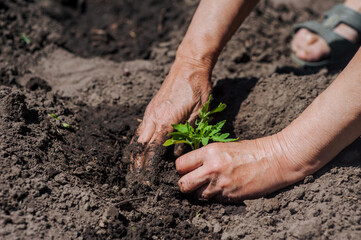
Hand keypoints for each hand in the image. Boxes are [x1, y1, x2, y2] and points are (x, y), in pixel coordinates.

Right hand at [131, 56, 211, 168]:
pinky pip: (141, 128)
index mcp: (166, 121)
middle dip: (137, 164)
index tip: (147, 179)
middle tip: (137, 179)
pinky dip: (139, 141)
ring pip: (138, 137)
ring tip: (134, 168)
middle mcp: (154, 117)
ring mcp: (151, 112)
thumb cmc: (198, 89)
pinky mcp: (151, 108)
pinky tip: (140, 148)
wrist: (189, 66)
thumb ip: (187, 135)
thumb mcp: (199, 114)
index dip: (149, 166)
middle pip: (141, 146)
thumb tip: (178, 154)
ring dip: (136, 153)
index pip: (153, 149)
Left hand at [175, 134, 306, 201]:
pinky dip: (216, 198)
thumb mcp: (224, 147)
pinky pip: (213, 201)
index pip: (180, 165)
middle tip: (194, 182)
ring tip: (213, 185)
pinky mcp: (230, 197)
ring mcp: (220, 184)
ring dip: (202, 193)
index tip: (188, 170)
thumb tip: (192, 167)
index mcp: (209, 152)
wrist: (275, 159)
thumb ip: (206, 157)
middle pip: (183, 184)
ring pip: (197, 196)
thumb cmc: (251, 151)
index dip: (182, 170)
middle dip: (186, 185)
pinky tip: (225, 189)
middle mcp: (211, 168)